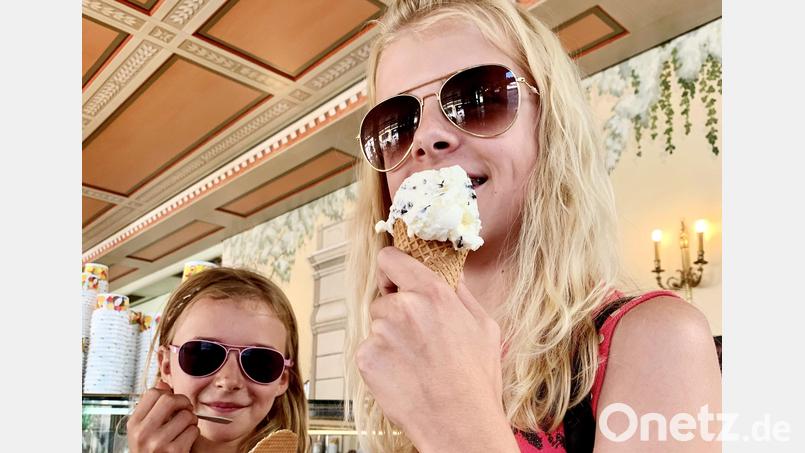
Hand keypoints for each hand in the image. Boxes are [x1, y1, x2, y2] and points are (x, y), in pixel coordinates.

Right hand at [127, 379, 199, 452]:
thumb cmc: (151, 450)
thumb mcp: (144, 430)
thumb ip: (152, 408)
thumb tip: (163, 383)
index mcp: (134, 424)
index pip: (153, 393)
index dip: (167, 393)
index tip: (172, 401)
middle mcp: (143, 433)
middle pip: (170, 399)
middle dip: (183, 402)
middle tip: (185, 409)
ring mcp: (158, 443)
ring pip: (186, 415)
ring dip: (191, 421)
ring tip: (184, 428)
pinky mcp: (174, 452)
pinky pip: (193, 430)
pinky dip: (193, 434)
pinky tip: (185, 440)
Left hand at [356, 247, 516, 452]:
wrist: (460, 424)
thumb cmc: (476, 378)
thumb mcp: (483, 326)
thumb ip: (460, 294)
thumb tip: (450, 273)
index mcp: (432, 292)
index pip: (391, 259)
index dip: (392, 270)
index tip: (394, 281)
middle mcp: (403, 307)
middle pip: (384, 299)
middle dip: (396, 314)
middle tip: (418, 339)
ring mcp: (381, 333)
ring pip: (376, 327)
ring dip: (389, 340)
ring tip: (415, 363)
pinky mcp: (366, 358)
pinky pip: (369, 351)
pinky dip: (381, 362)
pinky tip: (403, 376)